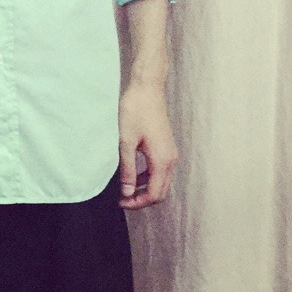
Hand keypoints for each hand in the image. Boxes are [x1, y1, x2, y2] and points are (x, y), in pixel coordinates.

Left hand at [117, 82, 177, 208]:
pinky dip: (147, 177)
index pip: (154, 194)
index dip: (137, 203)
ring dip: (145, 189)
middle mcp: (170, 160)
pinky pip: (160, 170)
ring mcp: (170, 153)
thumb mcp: (126, 141)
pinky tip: (132, 173)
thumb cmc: (135, 111)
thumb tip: (126, 192)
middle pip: (160, 192)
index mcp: (162, 161)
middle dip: (142, 199)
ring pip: (161, 182)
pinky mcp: (166, 146)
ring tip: (125, 188)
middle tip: (122, 199)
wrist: (147, 88)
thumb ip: (127, 169)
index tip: (120, 202)